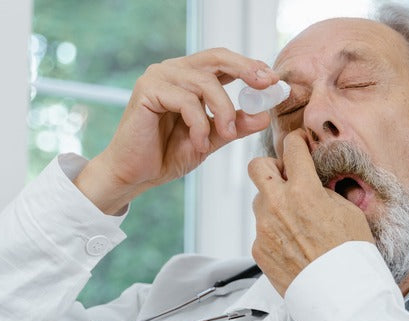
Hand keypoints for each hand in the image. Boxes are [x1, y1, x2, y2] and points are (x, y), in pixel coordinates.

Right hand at [74, 48, 278, 214]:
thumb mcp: (212, 139)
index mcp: (189, 76)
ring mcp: (159, 77)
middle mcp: (173, 70)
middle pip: (217, 57)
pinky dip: (199, 124)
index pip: (224, 61)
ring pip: (205, 82)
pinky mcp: (147, 90)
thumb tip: (264, 114)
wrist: (134, 175)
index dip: (250, 66)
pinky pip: (187, 100)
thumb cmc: (167, 155)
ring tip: (225, 135)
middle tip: (265, 87)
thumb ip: (235, 125)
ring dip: (222, 111)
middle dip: (246, 70)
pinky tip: (199, 143)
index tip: (274, 81)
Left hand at [248, 130, 374, 295]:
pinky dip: (274, 232)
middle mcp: (278, 205)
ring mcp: (264, 228)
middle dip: (271, 167)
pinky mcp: (258, 249)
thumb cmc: (351, 254)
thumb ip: (325, 192)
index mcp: (304, 191)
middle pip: (257, 166)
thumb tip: (315, 185)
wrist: (340, 293)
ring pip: (259, 201)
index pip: (292, 149)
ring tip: (296, 221)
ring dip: (273, 203)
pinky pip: (261, 230)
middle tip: (287, 178)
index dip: (296, 141)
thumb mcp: (349, 212)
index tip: (298, 143)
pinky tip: (293, 244)